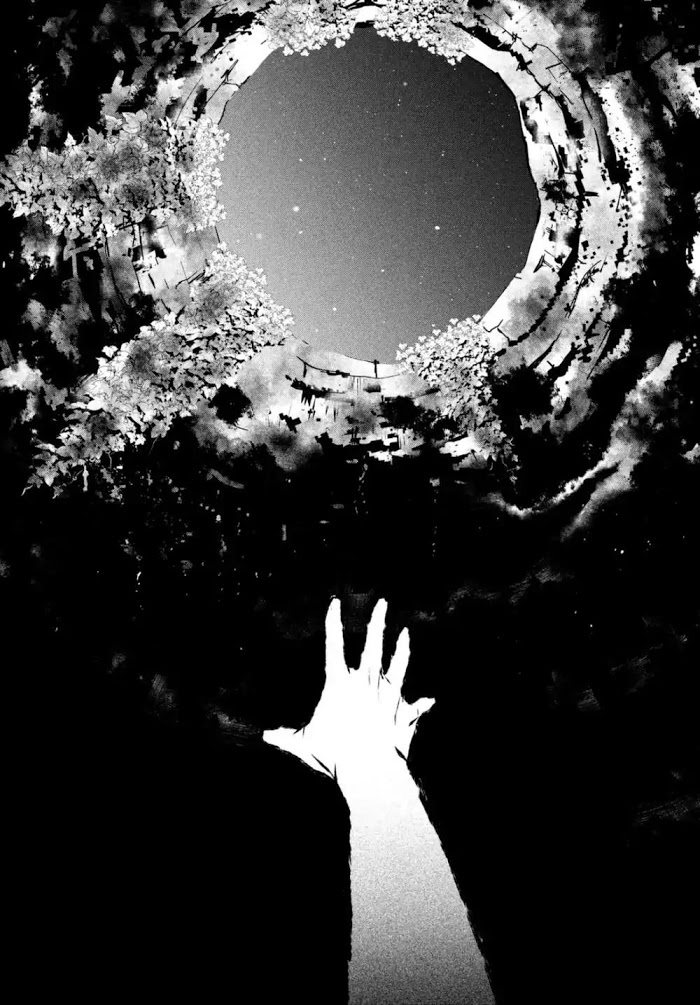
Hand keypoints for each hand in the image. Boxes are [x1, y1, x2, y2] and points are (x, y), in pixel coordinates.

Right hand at [263, 598, 434, 788]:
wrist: (368, 770)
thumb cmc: (334, 754)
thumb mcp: (304, 744)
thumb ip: (285, 737)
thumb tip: (264, 737)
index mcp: (339, 684)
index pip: (333, 645)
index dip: (332, 622)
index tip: (335, 602)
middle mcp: (365, 683)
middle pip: (372, 645)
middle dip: (377, 622)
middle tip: (383, 602)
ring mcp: (387, 695)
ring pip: (397, 665)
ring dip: (401, 648)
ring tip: (406, 633)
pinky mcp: (402, 712)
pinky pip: (413, 705)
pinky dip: (421, 704)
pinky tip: (430, 700)